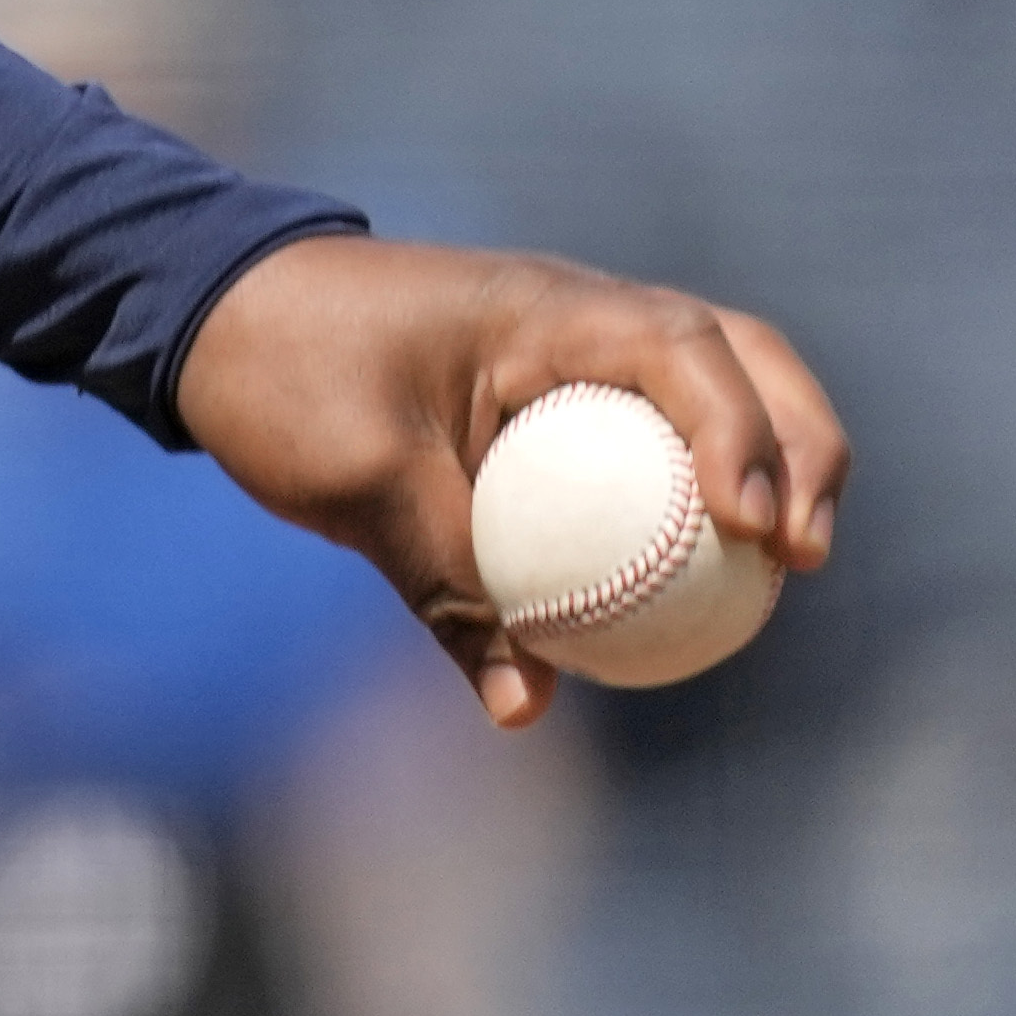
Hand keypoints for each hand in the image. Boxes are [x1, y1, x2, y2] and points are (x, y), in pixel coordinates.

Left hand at [174, 232, 843, 727]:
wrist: (210, 319)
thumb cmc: (279, 372)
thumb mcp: (355, 476)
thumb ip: (446, 583)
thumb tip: (526, 705)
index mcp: (544, 310)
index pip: (684, 350)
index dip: (741, 434)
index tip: (751, 526)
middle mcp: (581, 324)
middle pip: (741, 366)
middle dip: (799, 451)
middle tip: (805, 557)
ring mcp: (574, 362)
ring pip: (710, 405)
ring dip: (767, 472)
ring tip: (788, 574)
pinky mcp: (550, 410)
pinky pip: (644, 452)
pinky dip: (686, 505)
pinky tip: (700, 592)